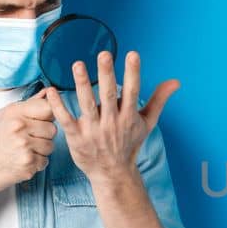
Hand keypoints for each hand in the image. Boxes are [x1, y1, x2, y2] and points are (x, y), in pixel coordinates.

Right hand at [0, 87, 57, 192]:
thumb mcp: (5, 116)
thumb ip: (28, 104)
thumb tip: (48, 91)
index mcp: (14, 113)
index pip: (48, 108)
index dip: (47, 115)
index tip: (40, 120)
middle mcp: (19, 127)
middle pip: (52, 128)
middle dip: (44, 135)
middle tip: (28, 139)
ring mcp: (24, 145)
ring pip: (51, 145)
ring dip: (41, 150)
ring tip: (25, 149)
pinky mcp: (28, 162)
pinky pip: (46, 160)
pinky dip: (37, 162)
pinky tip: (23, 160)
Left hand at [44, 49, 179, 185]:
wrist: (113, 173)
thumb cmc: (129, 144)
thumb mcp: (147, 122)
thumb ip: (159, 99)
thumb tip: (175, 81)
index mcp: (129, 117)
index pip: (132, 91)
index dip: (133, 73)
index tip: (133, 54)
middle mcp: (112, 122)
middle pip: (109, 95)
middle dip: (107, 74)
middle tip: (104, 54)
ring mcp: (93, 130)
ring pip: (87, 104)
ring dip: (82, 84)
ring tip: (78, 64)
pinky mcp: (76, 137)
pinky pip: (66, 119)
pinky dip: (58, 105)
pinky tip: (51, 90)